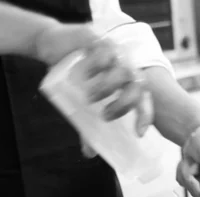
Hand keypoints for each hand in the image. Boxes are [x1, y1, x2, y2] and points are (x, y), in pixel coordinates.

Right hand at [34, 24, 152, 155]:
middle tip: (105, 116)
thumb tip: (89, 153)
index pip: (145, 99)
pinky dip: (97, 65)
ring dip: (108, 87)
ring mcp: (114, 52)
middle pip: (138, 86)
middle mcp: (126, 67)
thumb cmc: (74, 77)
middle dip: (125, 104)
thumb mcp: (81, 104)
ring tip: (90, 98)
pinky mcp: (98, 39)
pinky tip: (85, 75)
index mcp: (127, 82)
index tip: (139, 133)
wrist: (54, 46)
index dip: (145, 115)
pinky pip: (105, 52)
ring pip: (124, 70)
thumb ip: (88, 125)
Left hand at [177, 124, 199, 196]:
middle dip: (191, 177)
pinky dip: (181, 172)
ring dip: (185, 172)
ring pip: (189, 188)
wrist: (199, 133)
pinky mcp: (196, 181)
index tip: (194, 175)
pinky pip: (183, 183)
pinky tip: (187, 162)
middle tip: (191, 162)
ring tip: (190, 160)